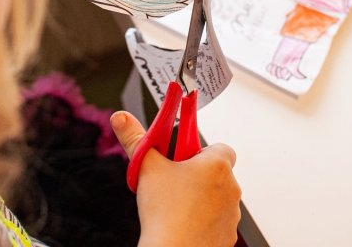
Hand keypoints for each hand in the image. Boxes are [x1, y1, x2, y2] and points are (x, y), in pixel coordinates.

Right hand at [110, 111, 241, 246]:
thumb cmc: (165, 212)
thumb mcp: (146, 168)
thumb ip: (134, 138)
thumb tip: (120, 117)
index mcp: (216, 164)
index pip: (219, 147)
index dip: (199, 151)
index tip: (182, 156)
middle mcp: (231, 186)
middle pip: (216, 172)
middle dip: (198, 174)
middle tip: (174, 181)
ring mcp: (232, 213)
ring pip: (217, 197)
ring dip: (202, 198)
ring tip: (176, 206)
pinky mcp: (228, 235)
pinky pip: (218, 221)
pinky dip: (204, 221)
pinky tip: (184, 224)